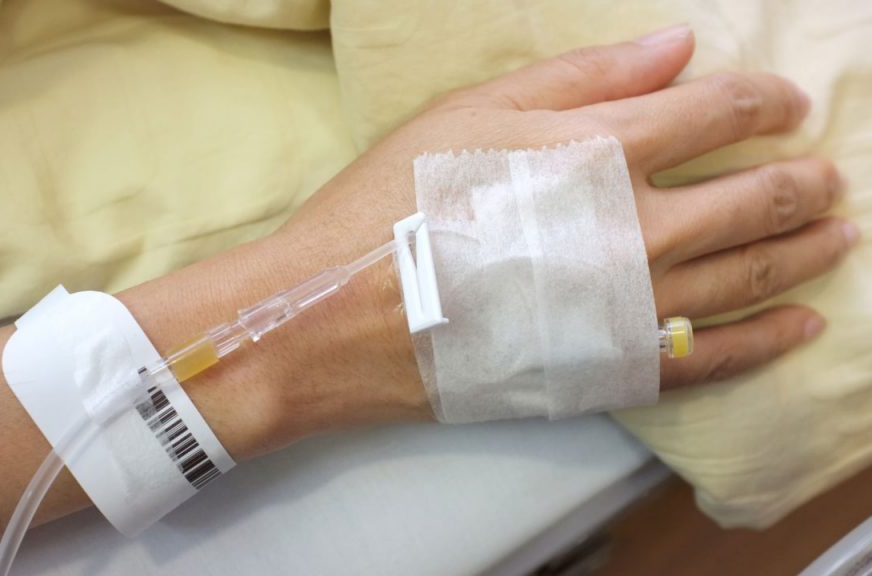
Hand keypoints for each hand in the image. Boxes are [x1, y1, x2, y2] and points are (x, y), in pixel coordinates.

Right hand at [257, 23, 854, 437]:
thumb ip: (581, 76)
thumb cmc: (394, 204)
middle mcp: (638, 226)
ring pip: (753, 273)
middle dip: (803, 180)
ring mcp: (633, 304)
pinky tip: (802, 324)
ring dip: (807, 249)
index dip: (766, 100)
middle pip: (756, 196)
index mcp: (603, 148)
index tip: (787, 103)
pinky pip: (715, 357)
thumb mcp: (472, 111)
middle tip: (827, 177)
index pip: (720, 111)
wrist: (343, 315)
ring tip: (838, 237)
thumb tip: (677, 47)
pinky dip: (768, 339)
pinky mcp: (614, 367)